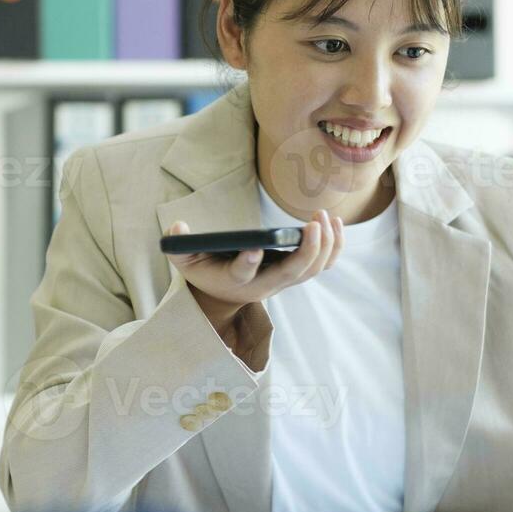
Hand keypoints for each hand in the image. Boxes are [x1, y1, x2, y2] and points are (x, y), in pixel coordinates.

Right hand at [164, 212, 343, 329]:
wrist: (222, 294)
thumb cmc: (204, 271)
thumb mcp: (184, 259)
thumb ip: (178, 246)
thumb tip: (177, 228)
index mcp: (234, 281)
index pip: (243, 274)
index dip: (248, 263)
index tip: (254, 248)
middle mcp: (263, 285)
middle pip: (292, 274)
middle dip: (308, 249)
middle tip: (315, 221)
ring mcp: (281, 282)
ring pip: (311, 270)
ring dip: (324, 246)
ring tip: (325, 217)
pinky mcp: (293, 274)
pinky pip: (321, 265)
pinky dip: (332, 247)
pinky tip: (335, 224)